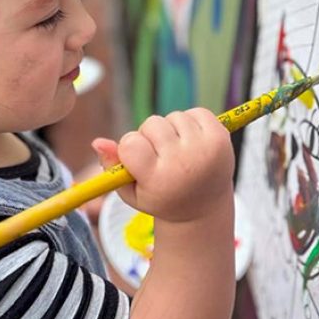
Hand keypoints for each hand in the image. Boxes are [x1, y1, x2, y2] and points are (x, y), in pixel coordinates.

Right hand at [91, 108, 234, 222]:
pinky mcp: (221, 137)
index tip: (139, 161)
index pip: (131, 143)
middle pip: (151, 125)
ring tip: (178, 151)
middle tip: (160, 157)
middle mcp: (184, 163)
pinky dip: (191, 122)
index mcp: (159, 180)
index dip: (130, 148)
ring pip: (173, 116)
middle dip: (150, 137)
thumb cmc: (161, 197)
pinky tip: (192, 142)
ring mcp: (205, 149)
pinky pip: (196, 112)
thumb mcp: (131, 192)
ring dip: (171, 130)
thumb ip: (111, 168)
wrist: (203, 206)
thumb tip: (97, 142)